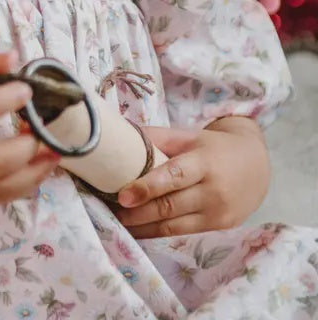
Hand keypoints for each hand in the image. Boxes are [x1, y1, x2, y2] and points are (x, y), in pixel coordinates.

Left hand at [115, 118, 269, 238]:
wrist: (256, 165)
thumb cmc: (214, 147)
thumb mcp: (189, 136)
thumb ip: (157, 138)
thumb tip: (120, 135)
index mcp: (205, 162)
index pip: (174, 176)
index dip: (147, 187)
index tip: (123, 195)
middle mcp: (213, 191)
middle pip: (170, 206)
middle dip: (138, 212)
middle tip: (112, 211)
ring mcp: (218, 213)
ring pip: (174, 226)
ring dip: (143, 227)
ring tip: (119, 223)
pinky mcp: (219, 228)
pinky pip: (183, 233)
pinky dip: (158, 233)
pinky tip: (140, 230)